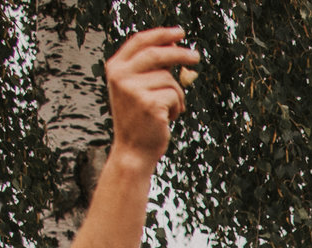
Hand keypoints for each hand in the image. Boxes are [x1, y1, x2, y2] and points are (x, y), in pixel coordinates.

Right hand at [102, 26, 195, 171]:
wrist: (133, 151)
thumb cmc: (139, 118)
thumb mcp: (138, 88)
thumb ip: (151, 67)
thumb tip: (175, 44)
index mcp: (115, 68)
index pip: (139, 41)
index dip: (161, 34)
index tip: (179, 33)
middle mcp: (120, 76)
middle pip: (157, 54)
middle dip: (179, 54)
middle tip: (196, 57)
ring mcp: (134, 90)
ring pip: (170, 79)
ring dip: (177, 94)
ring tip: (169, 109)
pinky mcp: (150, 104)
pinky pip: (175, 95)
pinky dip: (178, 107)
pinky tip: (167, 119)